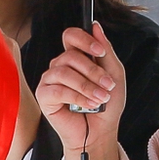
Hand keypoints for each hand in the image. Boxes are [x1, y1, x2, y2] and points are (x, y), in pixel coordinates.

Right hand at [37, 23, 125, 154]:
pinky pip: (58, 90)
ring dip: (87, 86)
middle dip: (93, 71)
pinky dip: (77, 97)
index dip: (84, 40)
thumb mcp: (114, 74)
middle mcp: (60, 66)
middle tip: (108, 86)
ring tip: (100, 99)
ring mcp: (50, 80)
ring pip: (65, 72)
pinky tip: (88, 105)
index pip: (71, 36)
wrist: (100, 132)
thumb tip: (96, 27)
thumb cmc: (106, 106)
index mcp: (75, 58)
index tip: (99, 53)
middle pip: (71, 55)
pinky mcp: (44, 96)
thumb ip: (106, 51)